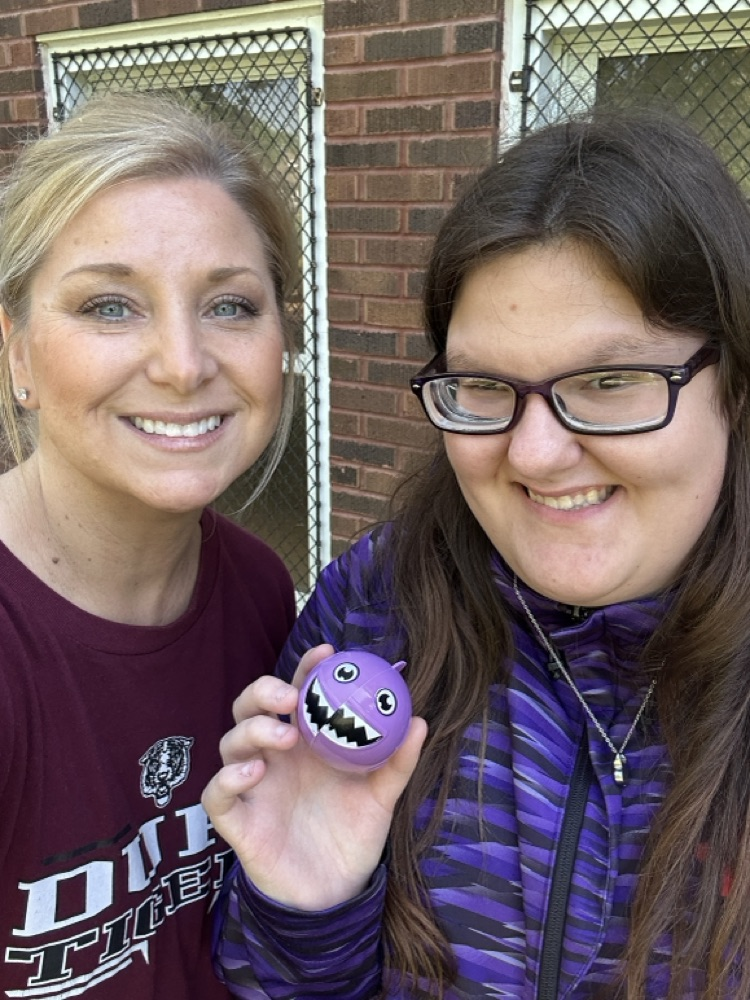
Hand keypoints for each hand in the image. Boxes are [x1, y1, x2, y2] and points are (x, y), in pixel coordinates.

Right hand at [202, 645, 427, 910]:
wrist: (335, 893)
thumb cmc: (351, 834)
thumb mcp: (381, 797)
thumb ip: (397, 762)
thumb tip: (419, 722)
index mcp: (305, 742)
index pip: (297, 692)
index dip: (305, 667)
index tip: (326, 651)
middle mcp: (274, 757)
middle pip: (250, 707)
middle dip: (264, 691)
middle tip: (290, 696)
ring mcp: (252, 786)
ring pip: (230, 742)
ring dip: (253, 730)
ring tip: (285, 736)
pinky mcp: (237, 821)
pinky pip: (217, 794)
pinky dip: (227, 778)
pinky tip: (254, 773)